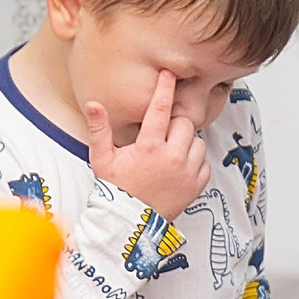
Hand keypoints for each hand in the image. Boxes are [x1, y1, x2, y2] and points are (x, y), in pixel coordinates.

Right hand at [85, 70, 209, 220]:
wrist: (131, 223)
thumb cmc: (116, 190)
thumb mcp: (102, 159)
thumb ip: (100, 129)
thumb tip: (94, 103)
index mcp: (149, 148)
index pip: (160, 109)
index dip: (165, 89)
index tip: (170, 75)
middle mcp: (172, 158)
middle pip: (184, 123)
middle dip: (174, 123)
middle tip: (162, 134)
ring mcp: (187, 172)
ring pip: (198, 141)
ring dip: (187, 142)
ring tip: (170, 151)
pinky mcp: (197, 185)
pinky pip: (204, 162)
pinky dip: (195, 161)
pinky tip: (179, 166)